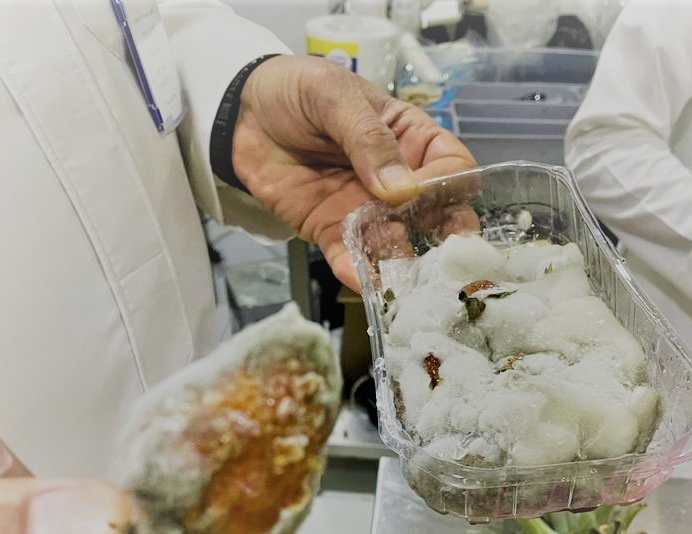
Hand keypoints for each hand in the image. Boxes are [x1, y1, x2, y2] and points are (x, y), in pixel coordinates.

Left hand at [232, 55, 475, 290]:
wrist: (240, 114)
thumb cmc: (296, 92)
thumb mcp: (335, 97)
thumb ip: (368, 139)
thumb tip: (401, 190)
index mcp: (411, 140)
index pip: (451, 168)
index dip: (448, 186)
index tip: (428, 197)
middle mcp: (396, 183)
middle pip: (434, 216)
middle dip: (442, 240)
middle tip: (445, 263)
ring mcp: (365, 211)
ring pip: (395, 244)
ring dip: (402, 265)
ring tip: (407, 284)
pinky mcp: (332, 232)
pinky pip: (350, 257)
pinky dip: (357, 271)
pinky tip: (364, 282)